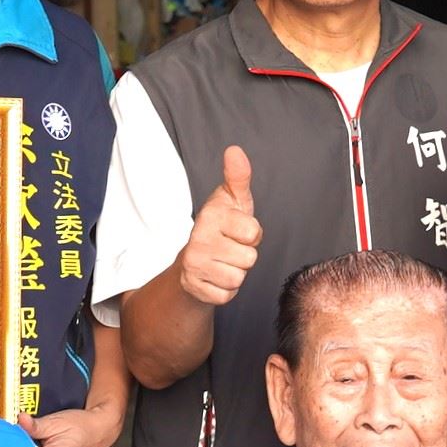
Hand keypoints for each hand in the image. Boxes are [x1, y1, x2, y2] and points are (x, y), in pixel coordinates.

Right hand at [176, 144, 261, 307]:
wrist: (193, 260)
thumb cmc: (222, 227)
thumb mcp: (233, 200)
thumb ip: (238, 177)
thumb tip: (235, 151)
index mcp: (211, 216)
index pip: (253, 233)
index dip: (252, 234)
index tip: (239, 230)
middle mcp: (198, 239)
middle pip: (249, 259)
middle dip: (244, 256)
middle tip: (231, 248)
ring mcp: (194, 265)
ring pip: (238, 278)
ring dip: (236, 273)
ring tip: (223, 262)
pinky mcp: (194, 288)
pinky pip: (227, 295)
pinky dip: (225, 290)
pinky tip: (215, 277)